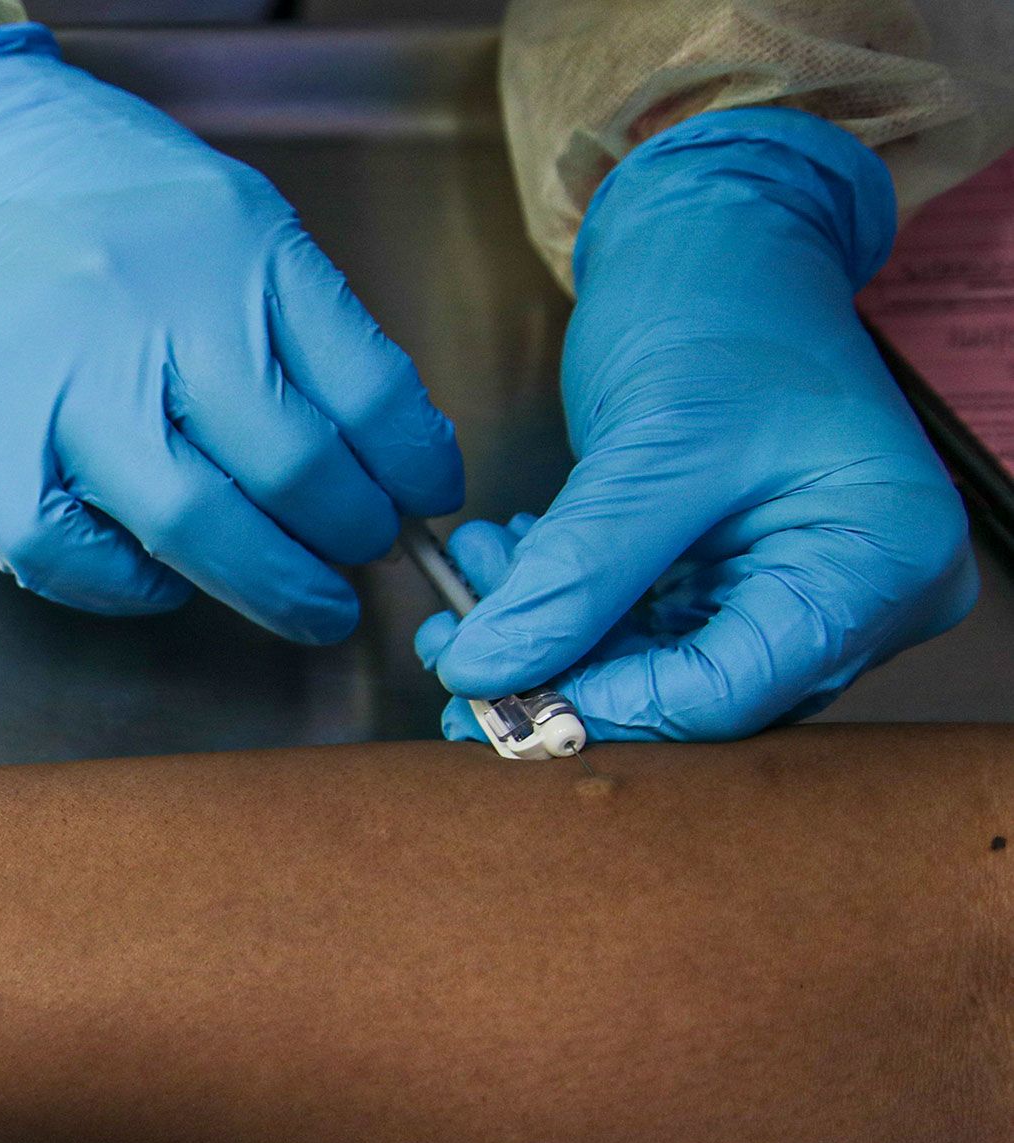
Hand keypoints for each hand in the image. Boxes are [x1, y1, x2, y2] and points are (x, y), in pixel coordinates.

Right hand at [0, 24, 462, 633]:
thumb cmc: (97, 198)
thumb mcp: (231, 216)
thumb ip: (303, 323)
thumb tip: (384, 456)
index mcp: (239, 251)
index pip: (368, 391)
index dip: (413, 470)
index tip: (420, 501)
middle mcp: (156, 319)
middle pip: (294, 471)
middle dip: (352, 539)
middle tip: (362, 561)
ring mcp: (64, 390)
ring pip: (193, 525)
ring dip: (271, 585)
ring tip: (304, 600)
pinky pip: (72, 559)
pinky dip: (130, 590)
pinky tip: (158, 575)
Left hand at [423, 109, 976, 742]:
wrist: (721, 241)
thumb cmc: (724, 307)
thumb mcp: (651, 440)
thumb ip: (575, 568)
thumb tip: (486, 668)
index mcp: (882, 559)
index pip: (732, 689)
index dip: (607, 704)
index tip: (496, 693)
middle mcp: (861, 592)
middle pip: (696, 691)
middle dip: (565, 669)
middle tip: (458, 650)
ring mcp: (801, 587)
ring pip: (655, 665)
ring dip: (551, 635)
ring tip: (470, 580)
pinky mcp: (740, 577)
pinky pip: (644, 627)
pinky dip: (567, 605)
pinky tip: (504, 565)